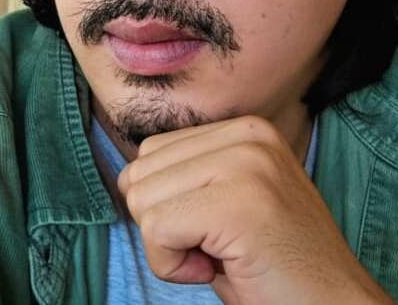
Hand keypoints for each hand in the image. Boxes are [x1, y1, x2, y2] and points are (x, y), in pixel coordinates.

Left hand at [116, 116, 394, 304]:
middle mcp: (248, 135)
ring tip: (223, 254)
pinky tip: (219, 268)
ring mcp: (246, 165)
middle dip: (163, 224)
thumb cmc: (271, 266)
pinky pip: (156, 232)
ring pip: (143, 201)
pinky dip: (173, 266)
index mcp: (245, 129)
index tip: (217, 229)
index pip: (150, 153)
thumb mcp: (227, 200)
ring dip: (169, 246)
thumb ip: (186, 175)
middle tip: (220, 246)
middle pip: (140, 174)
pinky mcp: (239, 204)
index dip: (167, 205)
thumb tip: (126, 177)